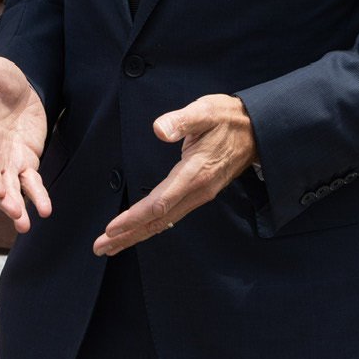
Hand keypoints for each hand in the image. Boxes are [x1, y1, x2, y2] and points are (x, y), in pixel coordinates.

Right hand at [0, 43, 50, 232]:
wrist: (21, 85)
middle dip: (0, 199)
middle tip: (14, 213)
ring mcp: (6, 160)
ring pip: (9, 189)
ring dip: (16, 206)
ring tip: (25, 225)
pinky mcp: (25, 162)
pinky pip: (30, 183)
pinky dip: (37, 196)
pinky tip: (45, 210)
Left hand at [94, 94, 256, 256]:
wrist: (257, 131)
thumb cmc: (228, 119)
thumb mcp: (206, 111)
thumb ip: (182, 120)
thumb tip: (159, 129)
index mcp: (195, 173)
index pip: (159, 203)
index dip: (134, 217)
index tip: (111, 228)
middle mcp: (197, 191)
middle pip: (158, 221)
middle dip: (128, 234)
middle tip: (101, 247)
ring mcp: (199, 195)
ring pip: (164, 222)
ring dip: (137, 234)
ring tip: (112, 245)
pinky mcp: (199, 194)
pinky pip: (172, 216)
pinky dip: (152, 227)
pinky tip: (139, 231)